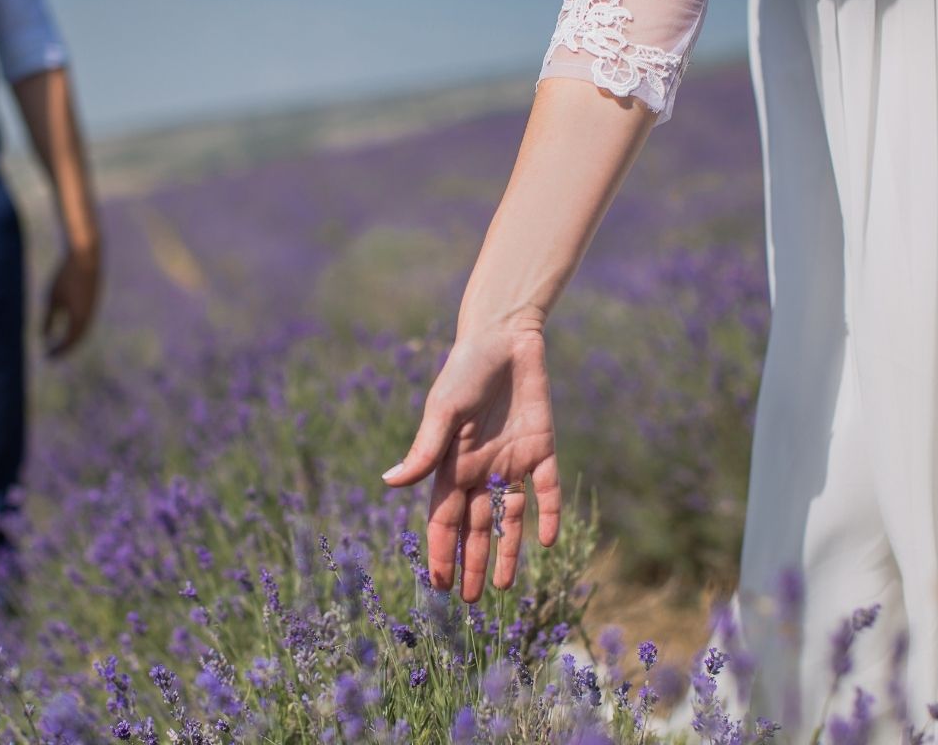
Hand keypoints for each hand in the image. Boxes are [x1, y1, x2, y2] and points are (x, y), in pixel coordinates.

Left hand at [42, 247, 99, 358]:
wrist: (86, 256)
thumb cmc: (66, 276)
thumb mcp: (52, 298)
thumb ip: (48, 319)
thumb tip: (43, 337)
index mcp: (79, 319)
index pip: (68, 342)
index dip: (58, 351)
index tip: (47, 357)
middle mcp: (89, 317)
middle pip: (77, 339)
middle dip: (65, 348)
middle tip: (53, 354)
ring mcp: (93, 308)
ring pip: (82, 330)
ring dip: (72, 339)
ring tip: (60, 343)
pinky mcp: (93, 300)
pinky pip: (85, 320)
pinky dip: (76, 327)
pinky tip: (67, 324)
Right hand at [383, 324, 560, 601]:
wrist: (506, 335)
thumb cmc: (464, 368)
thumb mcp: (442, 409)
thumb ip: (424, 449)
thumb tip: (389, 483)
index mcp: (452, 464)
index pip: (443, 520)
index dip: (441, 552)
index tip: (440, 585)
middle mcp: (481, 469)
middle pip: (476, 527)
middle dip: (473, 563)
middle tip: (473, 602)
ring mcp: (513, 460)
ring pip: (510, 517)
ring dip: (508, 551)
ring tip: (506, 587)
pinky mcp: (543, 447)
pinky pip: (547, 489)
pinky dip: (548, 514)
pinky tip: (549, 541)